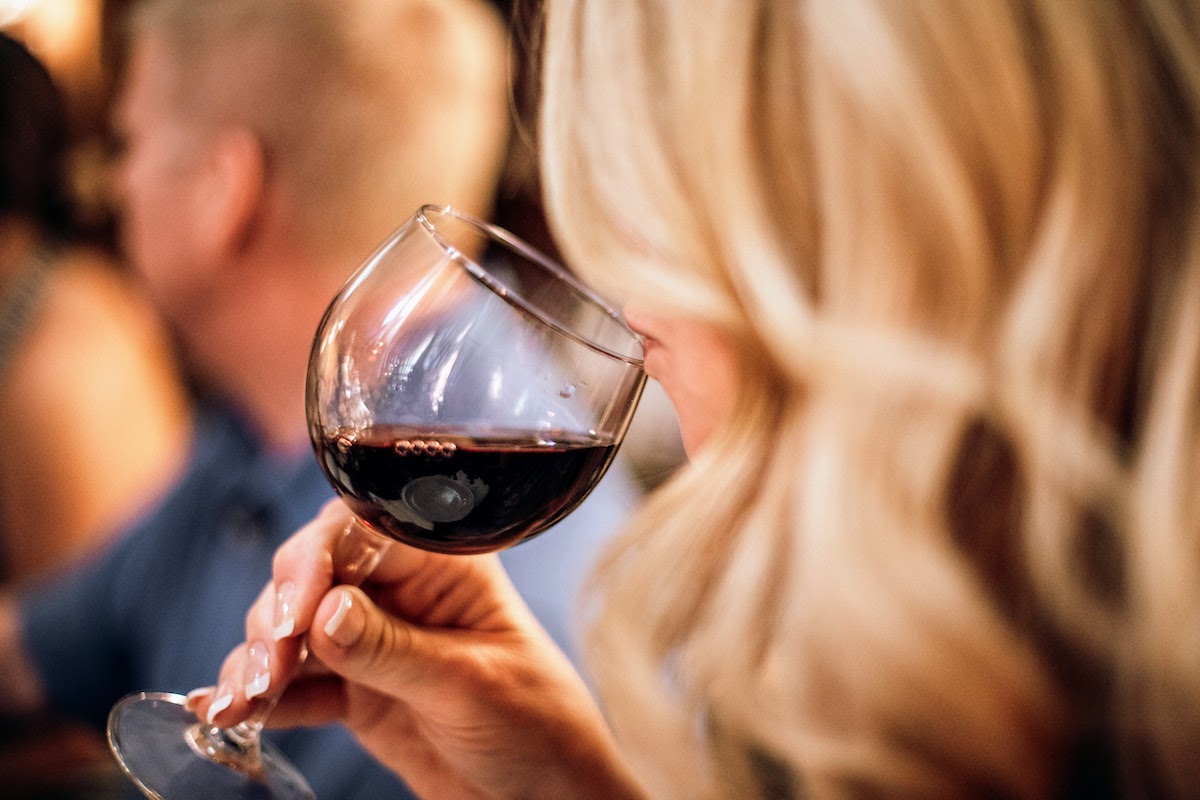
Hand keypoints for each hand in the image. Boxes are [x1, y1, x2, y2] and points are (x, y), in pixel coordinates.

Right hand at [189, 500, 644, 799]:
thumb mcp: (468, 683)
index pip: (361, 532)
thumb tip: (323, 613)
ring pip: (293, 631)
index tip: (293, 616)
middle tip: (267, 670)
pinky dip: (260, 700)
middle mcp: (402, 590)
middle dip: (277, 617)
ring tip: (243, 702)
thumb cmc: (536, 721)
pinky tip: (224, 714)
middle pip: (312, 576)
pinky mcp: (357, 690)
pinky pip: (298, 686)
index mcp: (442, 563)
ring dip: (258, 662)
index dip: (314, 562)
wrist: (546, 792)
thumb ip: (393, 650)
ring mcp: (374, 640)